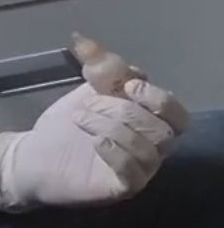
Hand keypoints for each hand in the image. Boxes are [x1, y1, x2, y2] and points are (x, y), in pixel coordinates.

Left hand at [0, 80, 188, 209]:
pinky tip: (94, 143)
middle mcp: (155, 148)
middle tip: (92, 106)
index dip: (158, 99)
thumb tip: (84, 39)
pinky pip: (133, 173)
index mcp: (154, 122)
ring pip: (147, 150)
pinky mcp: (124, 188)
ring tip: (82, 120)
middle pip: (164, 131)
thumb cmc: (75, 121)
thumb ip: (100, 66)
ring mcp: (142, 170)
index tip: (128, 87)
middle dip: (125, 112)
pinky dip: (114, 152)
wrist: (40, 152)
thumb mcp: (92, 88)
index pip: (178, 114)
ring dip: (111, 128)